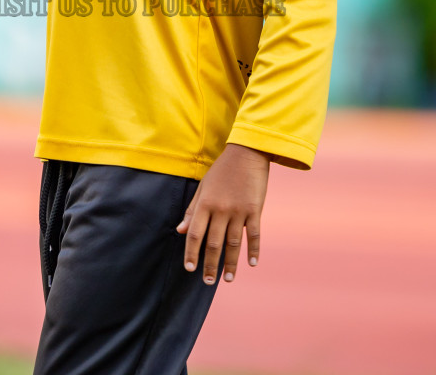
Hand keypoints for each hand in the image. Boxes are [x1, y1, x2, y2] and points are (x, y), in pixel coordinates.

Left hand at [177, 143, 268, 285]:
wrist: (246, 153)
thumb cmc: (222, 170)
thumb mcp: (203, 188)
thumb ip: (192, 210)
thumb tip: (180, 230)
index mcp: (205, 204)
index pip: (195, 234)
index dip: (191, 253)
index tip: (190, 269)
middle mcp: (221, 210)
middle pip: (213, 243)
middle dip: (210, 265)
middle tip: (208, 282)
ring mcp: (239, 211)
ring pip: (233, 243)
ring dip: (231, 263)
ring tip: (228, 279)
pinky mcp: (255, 210)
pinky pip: (254, 234)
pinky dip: (253, 250)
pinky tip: (251, 263)